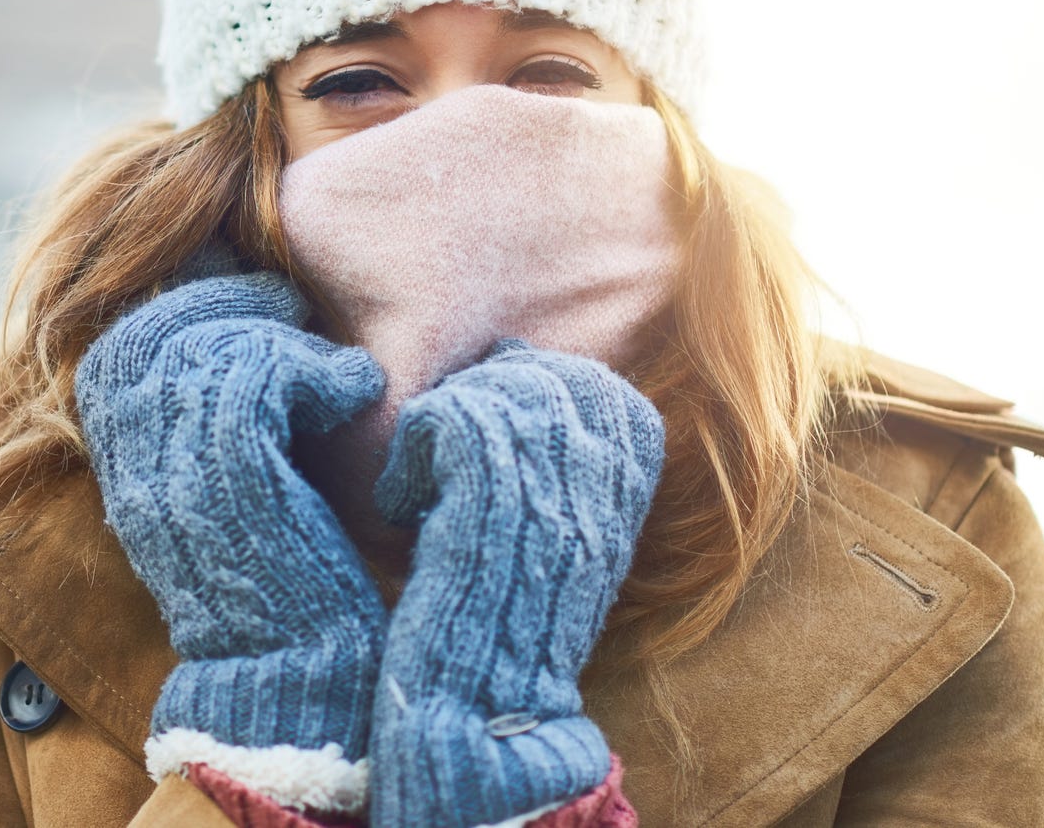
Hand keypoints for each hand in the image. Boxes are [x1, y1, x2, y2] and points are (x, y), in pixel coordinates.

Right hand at [75, 264, 388, 807]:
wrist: (295, 673)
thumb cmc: (278, 574)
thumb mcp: (222, 483)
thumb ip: (205, 411)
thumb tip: (231, 316)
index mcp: (116, 458)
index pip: (126, 337)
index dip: (191, 302)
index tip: (259, 305)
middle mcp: (128, 462)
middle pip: (159, 326)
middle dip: (230, 299)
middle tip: (292, 306)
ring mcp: (171, 469)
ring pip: (213, 344)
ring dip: (284, 337)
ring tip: (334, 366)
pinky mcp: (230, 478)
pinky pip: (260, 372)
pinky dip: (318, 367)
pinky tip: (355, 390)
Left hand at [366, 338, 663, 827]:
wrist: (491, 692)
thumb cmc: (516, 603)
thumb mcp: (566, 514)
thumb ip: (562, 438)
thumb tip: (512, 352)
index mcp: (638, 453)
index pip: (580, 375)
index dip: (521, 405)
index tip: (495, 467)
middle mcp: (608, 448)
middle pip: (527, 369)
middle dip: (475, 411)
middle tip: (451, 479)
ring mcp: (554, 459)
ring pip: (479, 388)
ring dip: (439, 439)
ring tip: (430, 499)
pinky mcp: (493, 476)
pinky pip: (437, 416)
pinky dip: (406, 463)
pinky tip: (405, 512)